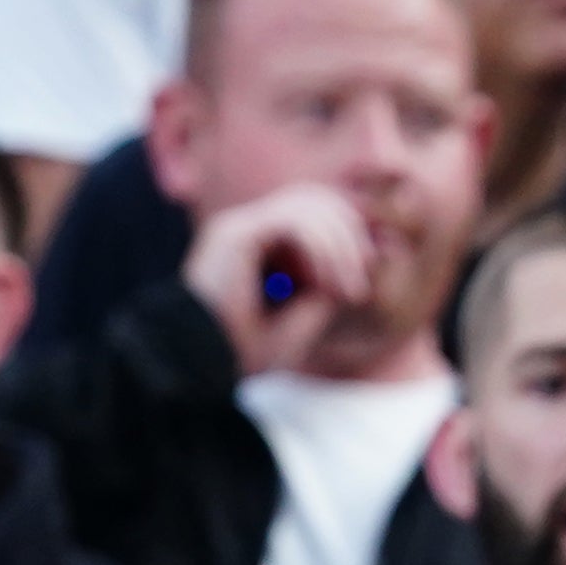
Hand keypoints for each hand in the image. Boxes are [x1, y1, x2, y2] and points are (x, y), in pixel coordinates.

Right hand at [182, 181, 386, 382]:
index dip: (345, 234)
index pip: (311, 212)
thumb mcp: (301, 319)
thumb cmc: (243, 352)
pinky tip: (325, 282)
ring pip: (307, 204)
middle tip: (361, 277)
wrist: (201, 366)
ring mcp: (239, 226)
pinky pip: (293, 221)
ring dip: (338, 245)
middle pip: (312, 198)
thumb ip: (326, 288)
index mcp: (258, 244)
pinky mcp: (237, 233)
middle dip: (348, 233)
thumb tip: (364, 259)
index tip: (360, 277)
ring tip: (348, 287)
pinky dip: (320, 248)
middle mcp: (246, 228)